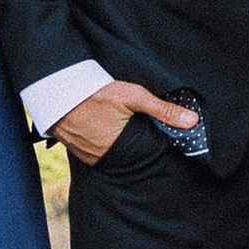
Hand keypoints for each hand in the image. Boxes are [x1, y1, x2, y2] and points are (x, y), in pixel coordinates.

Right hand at [52, 76, 196, 164]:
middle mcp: (106, 158)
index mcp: (123, 148)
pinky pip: (100, 153)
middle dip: (141, 148)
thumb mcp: (133, 97)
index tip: (167, 139)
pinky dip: (107, 146)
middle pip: (133, 157)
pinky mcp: (80, 153)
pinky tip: (108, 133)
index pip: (149, 155)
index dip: (158, 147)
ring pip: (117, 156)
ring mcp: (91, 157)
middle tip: (144, 133)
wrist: (56, 91)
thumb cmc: (95, 93)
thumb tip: (192, 121)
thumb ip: (163, 110)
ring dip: (124, 147)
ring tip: (125, 131)